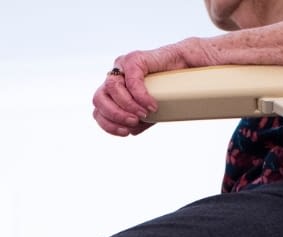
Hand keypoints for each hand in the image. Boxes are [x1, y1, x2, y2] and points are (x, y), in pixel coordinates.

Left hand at [92, 39, 218, 136]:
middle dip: (114, 115)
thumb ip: (136, 121)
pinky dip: (140, 96)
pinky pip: (131, 80)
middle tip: (133, 122)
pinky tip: (152, 105)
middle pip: (98, 99)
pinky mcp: (134, 59)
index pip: (98, 111)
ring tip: (144, 114)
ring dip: (127, 106)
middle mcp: (113, 78)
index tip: (126, 132)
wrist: (184, 67)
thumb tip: (130, 131)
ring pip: (111, 88)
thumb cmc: (166, 89)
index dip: (108, 125)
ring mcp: (121, 66)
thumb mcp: (147, 111)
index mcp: (112, 92)